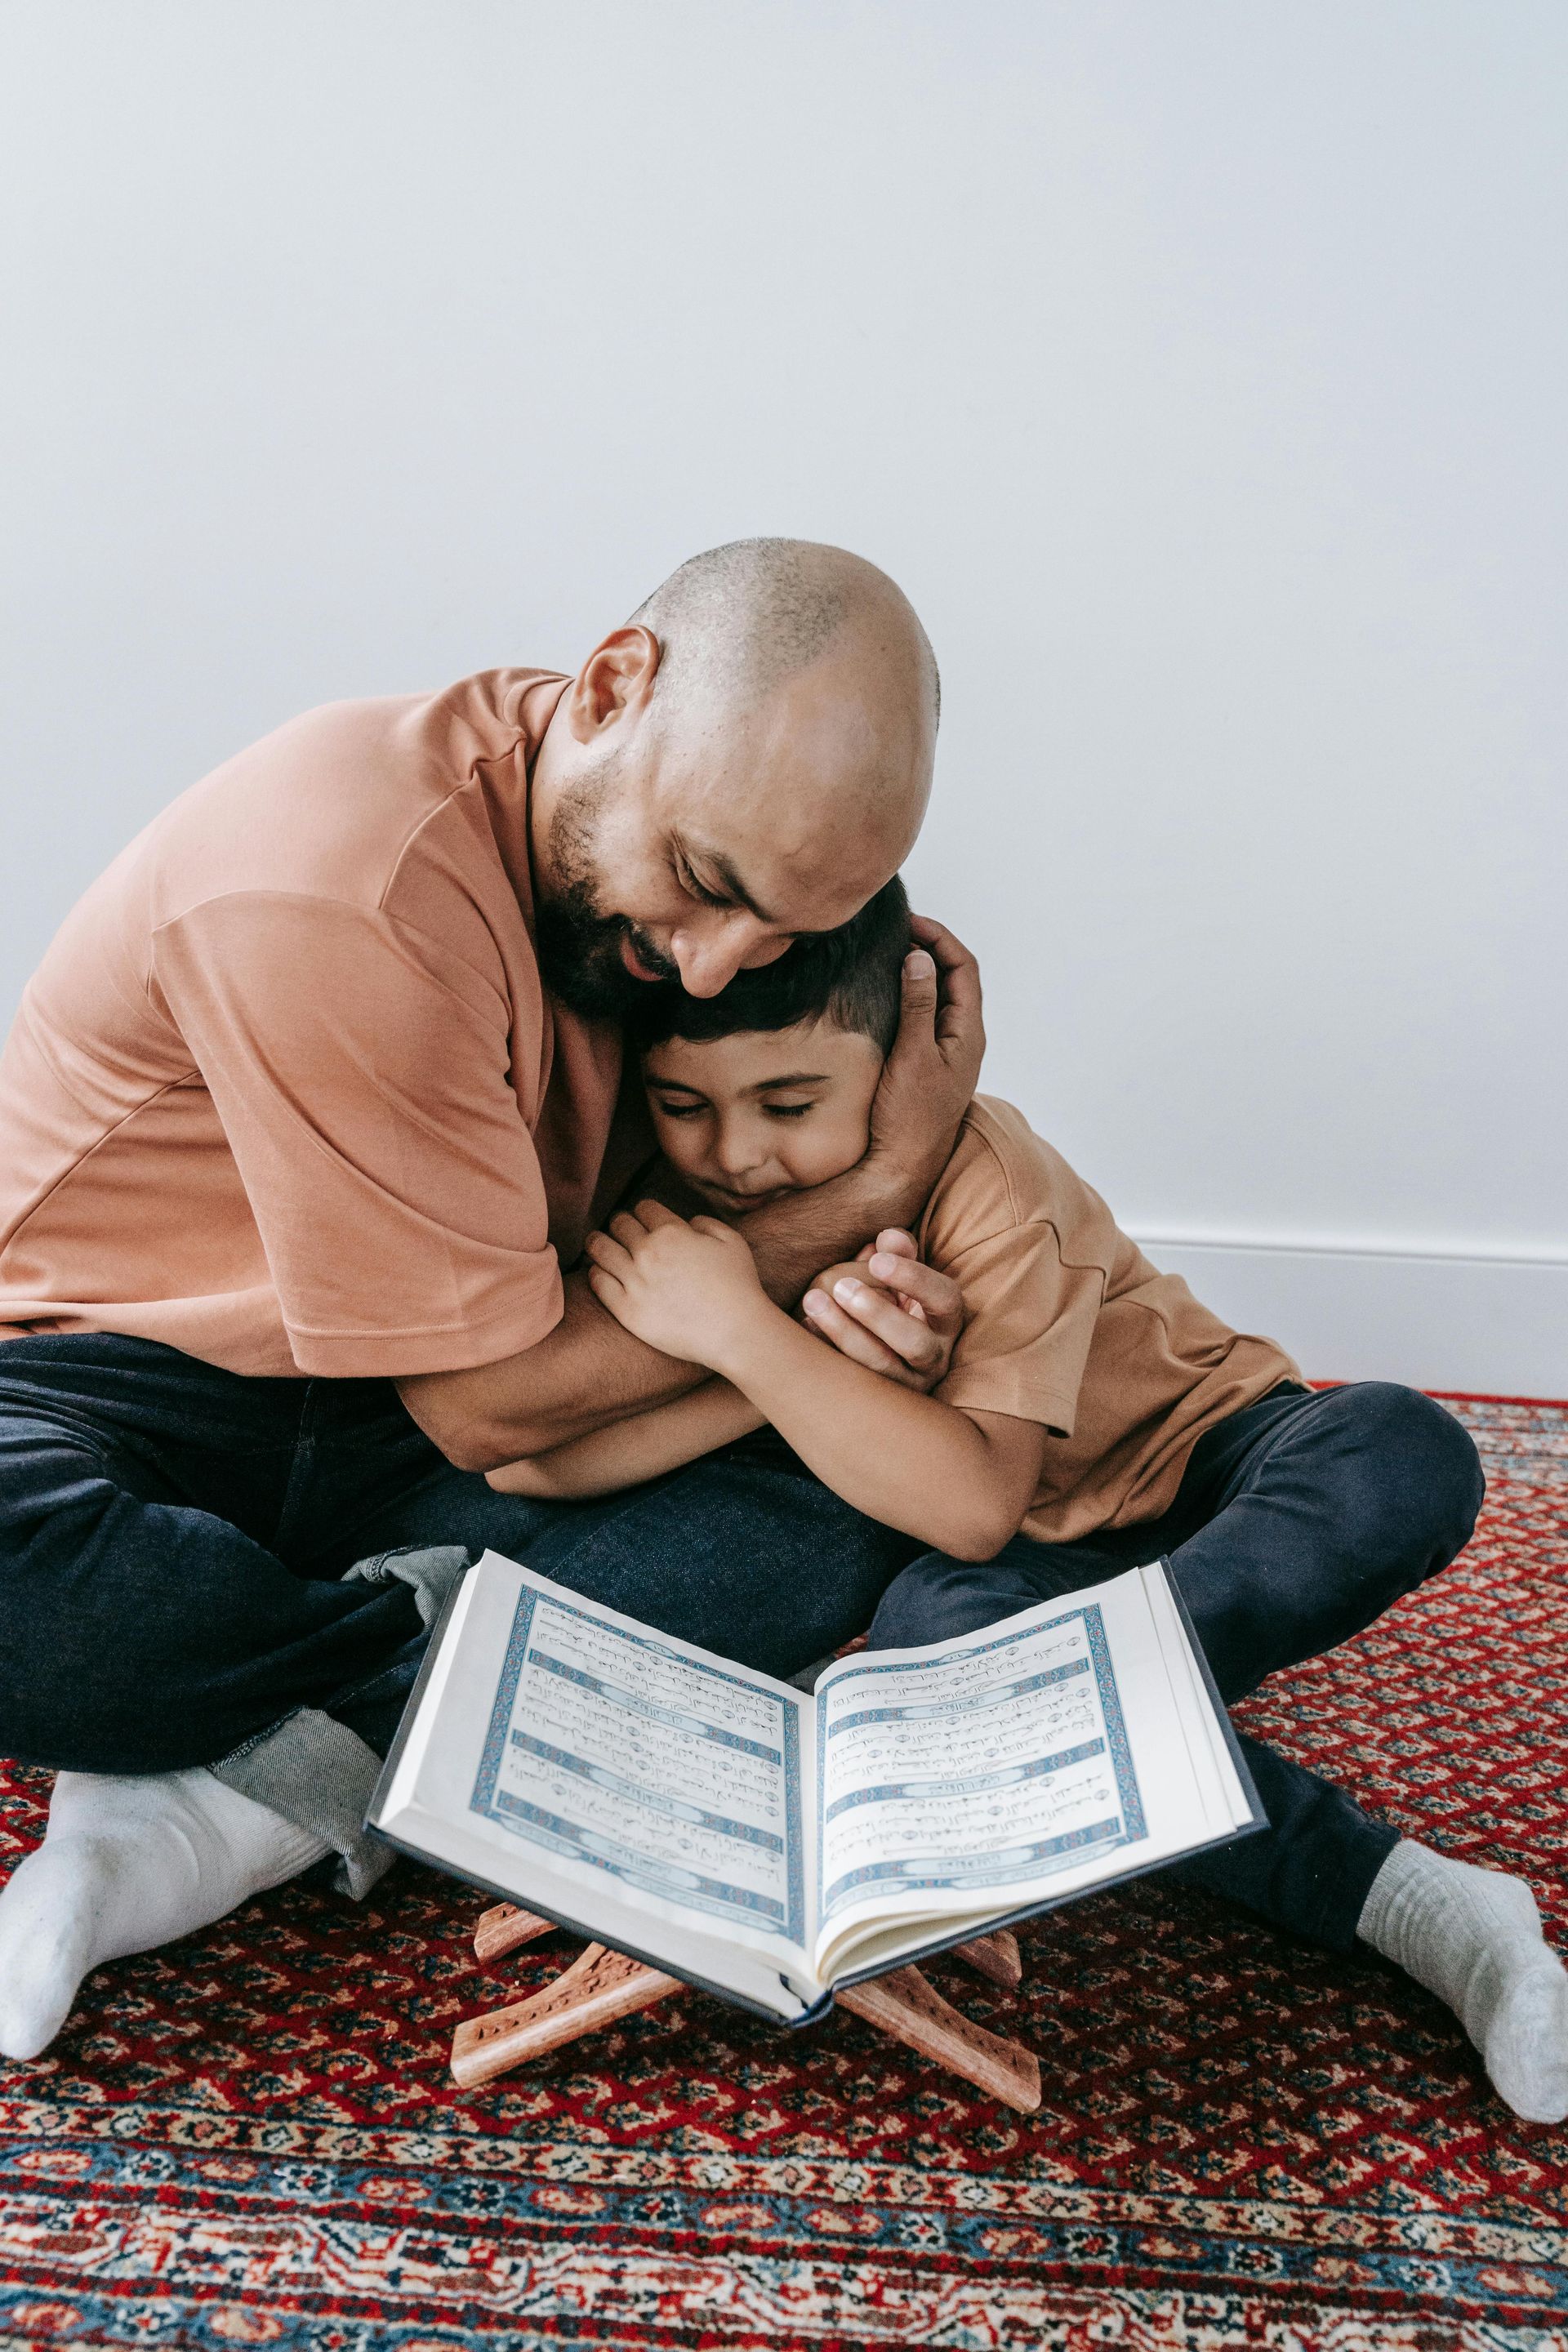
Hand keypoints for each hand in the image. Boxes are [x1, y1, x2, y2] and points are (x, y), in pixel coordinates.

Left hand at [585, 1200, 771, 1372]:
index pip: (644, 1208)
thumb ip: (706, 1223)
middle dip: (621, 1224)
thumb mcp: (732, 1241)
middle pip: (619, 1224)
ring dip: (597, 1242)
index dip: (644, 1211)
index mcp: (672, 1232)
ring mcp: (634, 1282)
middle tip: (620, 1230)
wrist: (734, 1332)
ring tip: (596, 1244)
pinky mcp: (626, 1310)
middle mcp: (648, 1252)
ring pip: (600, 1249)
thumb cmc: (738, 1286)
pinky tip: (599, 1271)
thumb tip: (687, 1222)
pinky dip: (596, 1272)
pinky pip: (598, 1283)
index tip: (644, 1218)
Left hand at [800, 1228, 963, 1390]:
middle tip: (841, 1285)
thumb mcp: (900, 1277)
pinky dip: (826, 1350)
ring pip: (881, 1367)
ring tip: (813, 1301)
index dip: (914, 1279)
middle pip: (915, 1343)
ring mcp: (908, 1384)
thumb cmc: (892, 1301)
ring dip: (845, 1333)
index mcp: (946, 1321)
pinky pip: (852, 1380)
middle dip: (878, 1315)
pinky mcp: (877, 1399)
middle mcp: (935, 1357)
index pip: (945, 1299)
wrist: (880, 1350)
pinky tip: (804, 1324)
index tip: (876, 1260)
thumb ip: (898, 1253)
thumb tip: (888, 1237)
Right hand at [864, 917, 984, 1224]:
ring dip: (919, 970)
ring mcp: (947, 1051)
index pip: (964, 967)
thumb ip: (917, 1004)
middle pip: (955, 977)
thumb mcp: (912, 1055)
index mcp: (969, 1033)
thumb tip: (919, 956)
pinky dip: (910, 994)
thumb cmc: (910, 1116)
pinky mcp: (929, 1063)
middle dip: (930, 947)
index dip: (940, 938)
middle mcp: (963, 1038)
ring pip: (940, 996)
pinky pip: (926, 1016)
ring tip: (888, 953)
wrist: (903, 1166)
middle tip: (896, 932)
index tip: (909, 923)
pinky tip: (885, 993)